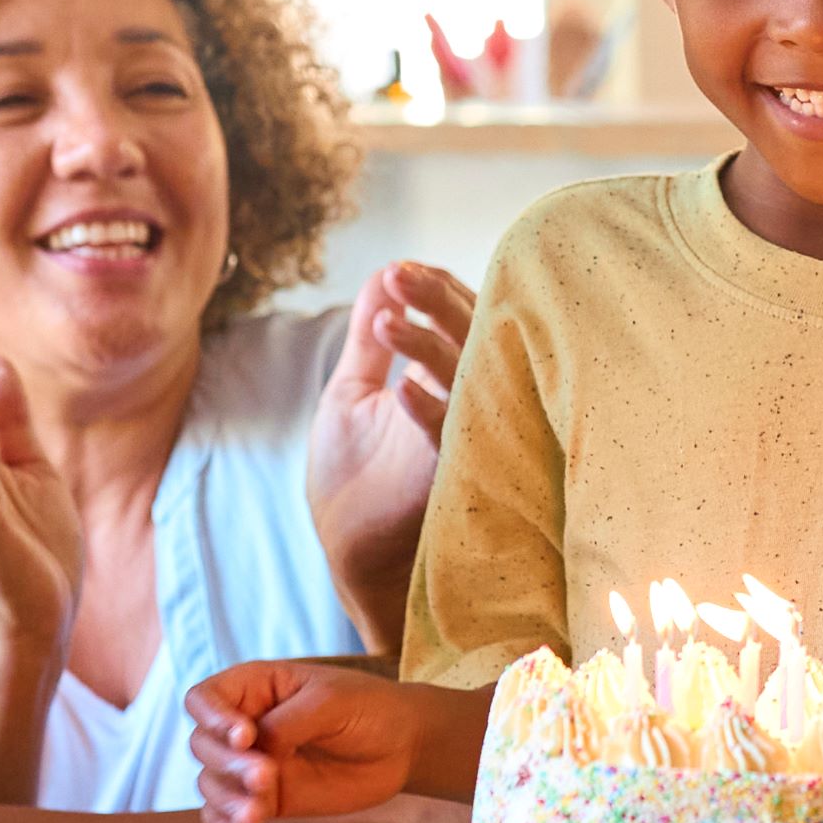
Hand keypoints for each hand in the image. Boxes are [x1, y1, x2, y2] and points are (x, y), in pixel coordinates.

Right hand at [186, 658, 423, 822]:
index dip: (213, 719)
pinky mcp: (266, 800)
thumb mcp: (330, 703)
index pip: (204, 699)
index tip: (246, 737)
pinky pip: (227, 815)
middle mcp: (244, 726)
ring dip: (227, 801)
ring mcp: (253, 765)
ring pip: (211, 784)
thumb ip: (287, 723)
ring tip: (257, 815)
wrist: (401, 747)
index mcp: (254, 688)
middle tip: (266, 777)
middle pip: (204, 745)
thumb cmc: (367, 708)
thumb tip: (255, 751)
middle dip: (228, 765)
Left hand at [307, 262, 470, 648]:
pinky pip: (451, 438)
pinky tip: (401, 389)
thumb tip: (383, 272)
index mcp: (446, 379)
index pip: (459, 317)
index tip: (397, 271)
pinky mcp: (451, 478)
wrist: (349, 551)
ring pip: (467, 378)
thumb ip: (370, 339)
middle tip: (399, 276)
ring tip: (383, 321)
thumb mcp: (351, 392)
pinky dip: (429, 410)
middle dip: (437, 300)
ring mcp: (462, 438)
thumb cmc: (353, 477)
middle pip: (473, 337)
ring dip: (427, 345)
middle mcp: (465, 402)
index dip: (434, 288)